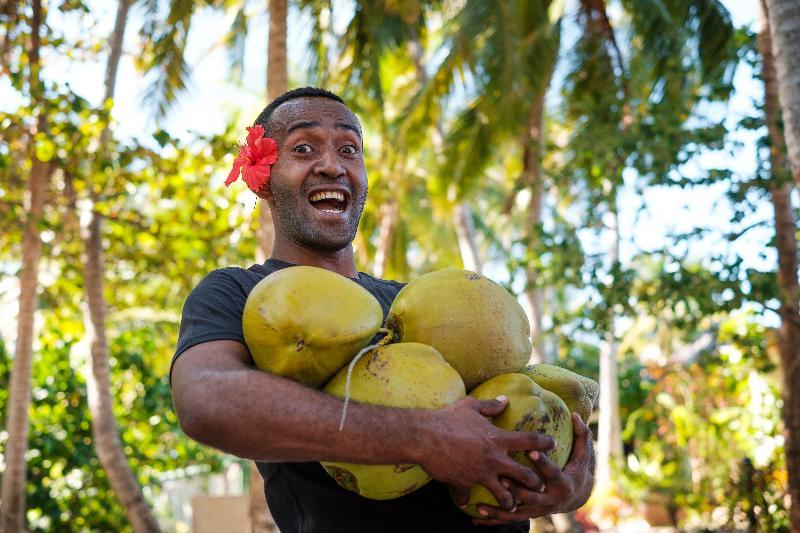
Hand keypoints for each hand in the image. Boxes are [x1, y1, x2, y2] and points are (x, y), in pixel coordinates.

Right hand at [416, 395, 555, 510]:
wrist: (425, 437)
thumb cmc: (449, 418)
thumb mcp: (471, 406)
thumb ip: (490, 405)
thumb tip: (504, 400)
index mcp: (498, 439)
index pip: (529, 440)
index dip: (544, 442)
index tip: (553, 444)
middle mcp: (494, 459)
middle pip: (524, 475)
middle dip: (535, 482)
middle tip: (539, 484)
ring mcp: (480, 474)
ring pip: (504, 494)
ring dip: (510, 500)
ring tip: (512, 503)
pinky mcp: (465, 483)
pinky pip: (468, 495)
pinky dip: (467, 499)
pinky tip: (467, 502)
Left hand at [472, 413, 593, 525]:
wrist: (573, 498)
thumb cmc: (576, 471)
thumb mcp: (583, 455)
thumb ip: (581, 435)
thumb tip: (575, 414)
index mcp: (563, 483)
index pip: (552, 472)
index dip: (542, 462)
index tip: (531, 450)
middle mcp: (550, 499)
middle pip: (532, 495)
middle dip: (517, 487)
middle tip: (501, 476)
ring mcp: (537, 509)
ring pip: (517, 510)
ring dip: (500, 506)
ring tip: (482, 503)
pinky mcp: (527, 513)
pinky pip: (508, 517)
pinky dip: (493, 517)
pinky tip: (477, 515)